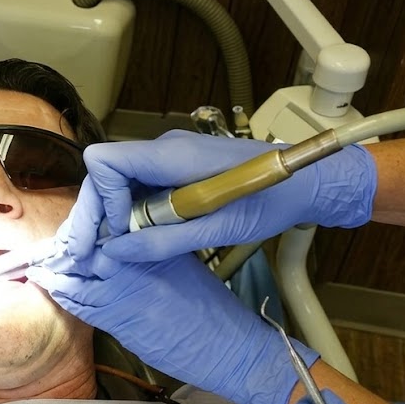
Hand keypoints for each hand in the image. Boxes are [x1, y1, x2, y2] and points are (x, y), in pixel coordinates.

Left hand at [27, 250, 316, 403]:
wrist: (230, 348)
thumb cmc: (213, 310)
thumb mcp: (185, 266)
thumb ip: (151, 252)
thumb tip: (119, 248)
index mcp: (154, 244)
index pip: (106, 231)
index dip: (82, 233)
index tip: (71, 236)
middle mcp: (137, 263)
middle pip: (85, 251)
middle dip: (63, 252)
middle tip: (48, 254)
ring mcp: (126, 291)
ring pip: (77, 278)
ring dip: (55, 275)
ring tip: (40, 270)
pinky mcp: (121, 320)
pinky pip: (82, 305)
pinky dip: (64, 297)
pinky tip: (53, 291)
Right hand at [67, 130, 376, 261]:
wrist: (307, 181)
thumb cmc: (270, 200)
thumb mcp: (219, 230)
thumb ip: (164, 241)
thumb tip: (115, 253)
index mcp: (172, 156)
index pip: (105, 162)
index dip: (103, 200)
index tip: (121, 233)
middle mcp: (163, 149)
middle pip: (105, 175)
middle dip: (98, 214)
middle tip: (98, 254)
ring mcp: (168, 156)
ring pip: (118, 183)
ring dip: (114, 217)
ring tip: (123, 250)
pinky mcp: (175, 168)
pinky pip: (138, 187)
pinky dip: (132, 213)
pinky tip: (142, 238)